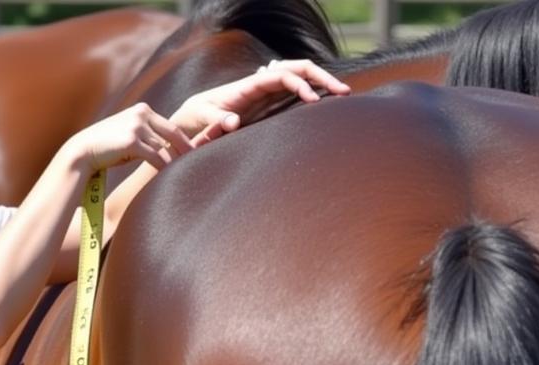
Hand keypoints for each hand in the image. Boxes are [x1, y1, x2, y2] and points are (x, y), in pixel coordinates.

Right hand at [68, 103, 194, 172]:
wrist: (83, 151)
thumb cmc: (108, 148)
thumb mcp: (131, 137)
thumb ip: (148, 139)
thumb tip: (166, 151)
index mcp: (143, 110)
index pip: (170, 126)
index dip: (185, 141)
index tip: (196, 153)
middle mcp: (141, 114)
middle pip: (174, 132)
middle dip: (188, 149)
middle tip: (202, 162)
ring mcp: (136, 126)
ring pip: (164, 147)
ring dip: (176, 162)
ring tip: (187, 174)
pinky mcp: (131, 140)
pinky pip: (155, 157)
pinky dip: (164, 168)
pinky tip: (171, 177)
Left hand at [172, 59, 350, 143]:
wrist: (194, 114)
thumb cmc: (198, 116)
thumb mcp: (204, 119)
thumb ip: (217, 121)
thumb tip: (234, 123)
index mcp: (249, 85)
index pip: (283, 75)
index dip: (300, 84)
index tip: (314, 100)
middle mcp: (262, 82)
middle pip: (298, 68)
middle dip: (322, 77)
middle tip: (344, 92)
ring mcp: (267, 89)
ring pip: (301, 75)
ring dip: (322, 82)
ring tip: (342, 94)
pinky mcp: (269, 100)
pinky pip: (295, 88)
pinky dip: (312, 89)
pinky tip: (325, 99)